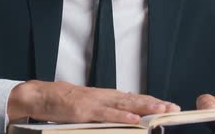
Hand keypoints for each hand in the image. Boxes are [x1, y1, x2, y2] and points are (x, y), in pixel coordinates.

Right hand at [8, 80, 180, 123]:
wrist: (41, 96)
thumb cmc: (64, 102)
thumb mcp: (89, 105)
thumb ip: (106, 109)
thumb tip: (124, 113)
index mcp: (106, 96)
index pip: (134, 98)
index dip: (152, 101)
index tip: (169, 105)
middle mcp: (104, 97)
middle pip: (134, 100)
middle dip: (155, 104)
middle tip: (173, 108)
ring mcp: (95, 103)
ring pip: (125, 105)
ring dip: (145, 108)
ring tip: (161, 111)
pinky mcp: (85, 111)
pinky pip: (106, 115)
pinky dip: (122, 116)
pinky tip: (134, 119)